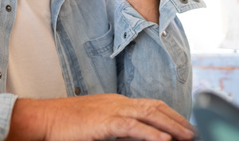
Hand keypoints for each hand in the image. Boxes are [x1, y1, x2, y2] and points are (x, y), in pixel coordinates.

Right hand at [6, 94, 194, 140]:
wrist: (44, 118)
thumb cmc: (66, 123)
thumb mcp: (96, 123)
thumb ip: (115, 127)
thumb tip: (132, 135)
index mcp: (117, 102)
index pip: (150, 105)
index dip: (170, 114)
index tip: (184, 125)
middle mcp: (118, 102)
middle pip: (156, 107)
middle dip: (177, 119)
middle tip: (194, 132)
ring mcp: (112, 109)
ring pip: (149, 114)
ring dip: (172, 126)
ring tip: (188, 136)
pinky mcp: (104, 122)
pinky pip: (133, 127)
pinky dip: (151, 133)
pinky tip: (164, 140)